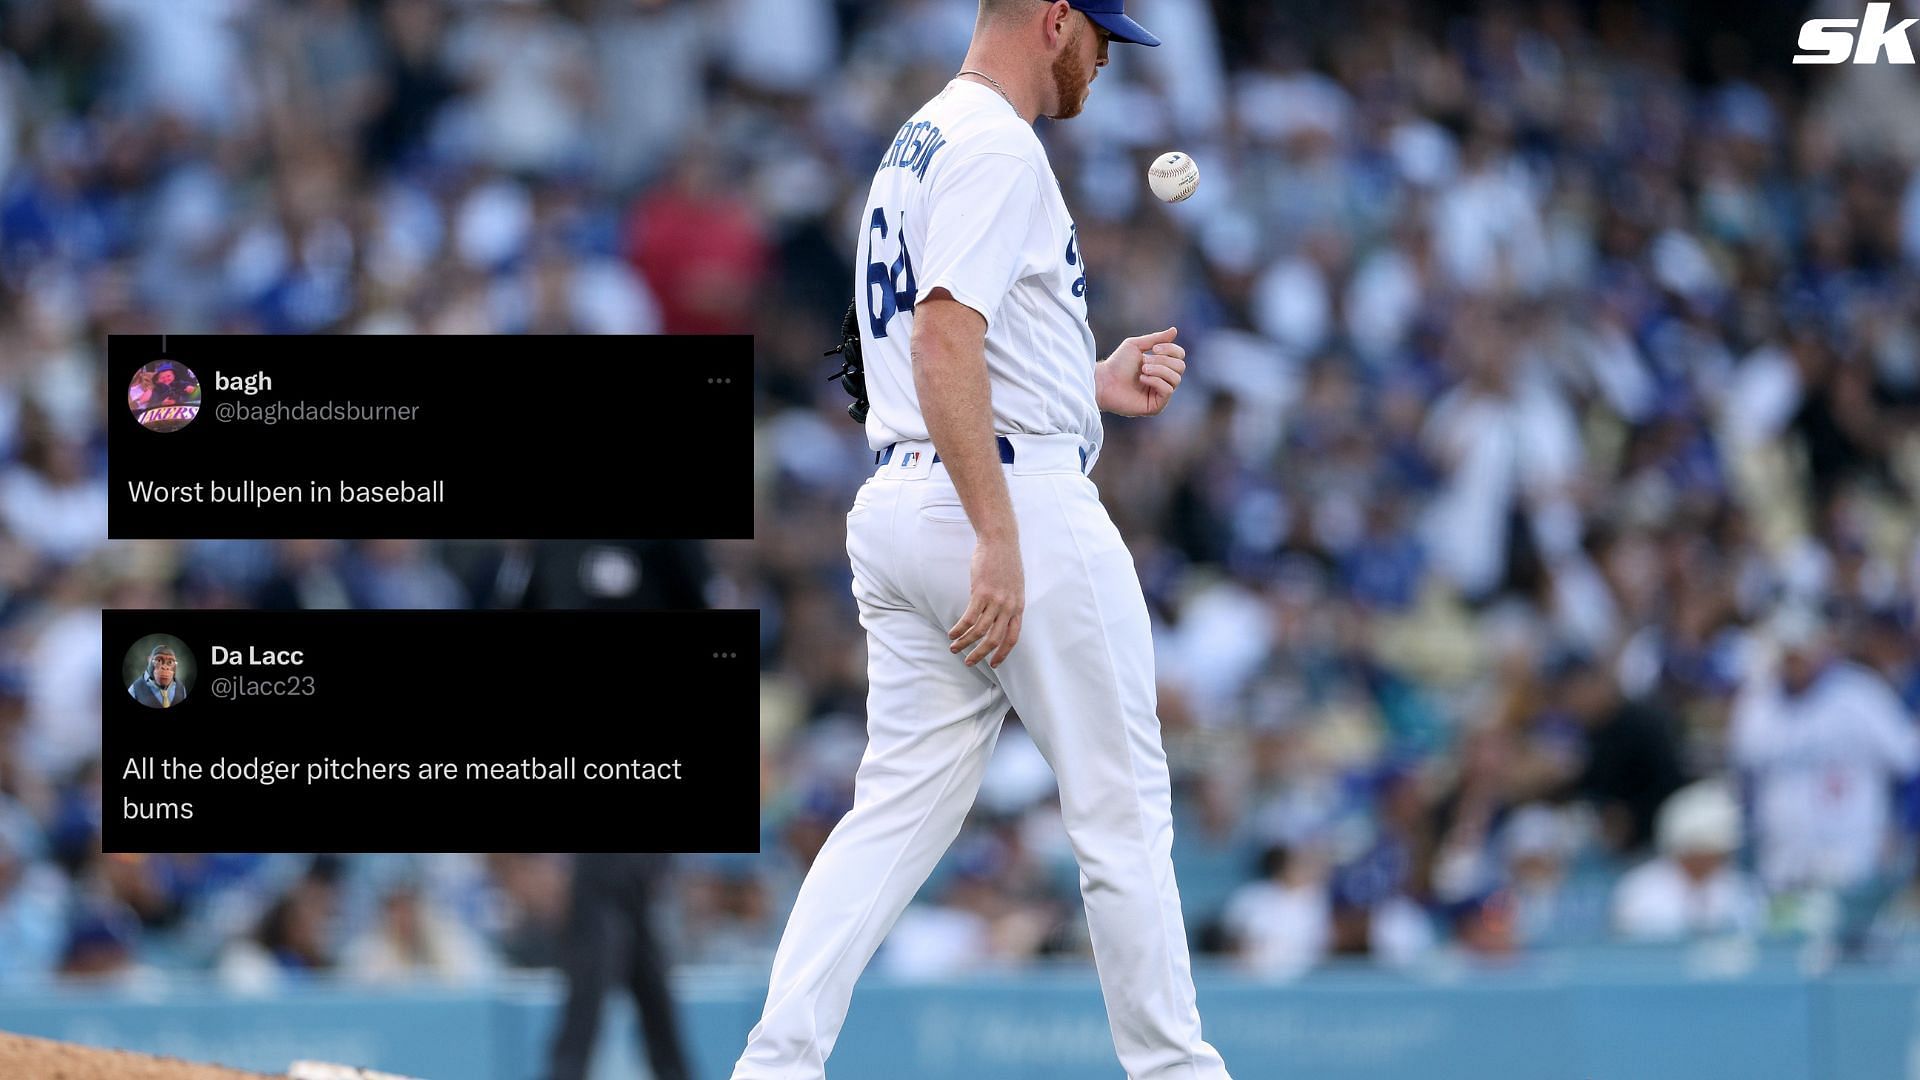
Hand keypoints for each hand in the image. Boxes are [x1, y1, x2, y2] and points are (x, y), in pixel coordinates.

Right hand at [949, 535, 1023, 666]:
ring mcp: (995, 601)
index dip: (1003, 653)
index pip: (1013, 638)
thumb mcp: (1014, 586)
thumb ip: (1008, 603)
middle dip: (980, 654)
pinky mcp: (981, 593)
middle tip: (969, 662)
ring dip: (965, 642)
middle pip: (994, 639)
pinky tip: (952, 633)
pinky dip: (959, 629)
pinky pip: (968, 618)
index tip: (993, 664)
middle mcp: (1008, 607)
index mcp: (1018, 607)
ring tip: (954, 648)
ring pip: (979, 631)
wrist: (1000, 541)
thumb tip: (998, 617)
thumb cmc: (1005, 562)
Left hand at [1095, 327, 1185, 416]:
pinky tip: (1142, 379)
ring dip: (1159, 370)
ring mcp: (1160, 394)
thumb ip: (1156, 338)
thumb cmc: (1118, 364)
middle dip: (1163, 361)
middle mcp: (1164, 380)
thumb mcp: (1137, 345)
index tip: (1154, 348)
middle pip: (1180, 367)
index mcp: (1161, 365)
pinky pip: (1168, 391)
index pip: (1180, 356)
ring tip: (1142, 370)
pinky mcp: (1156, 406)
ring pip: (1176, 379)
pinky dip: (1156, 382)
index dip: (1171, 349)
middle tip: (1144, 362)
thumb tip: (1174, 330)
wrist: (1104, 381)